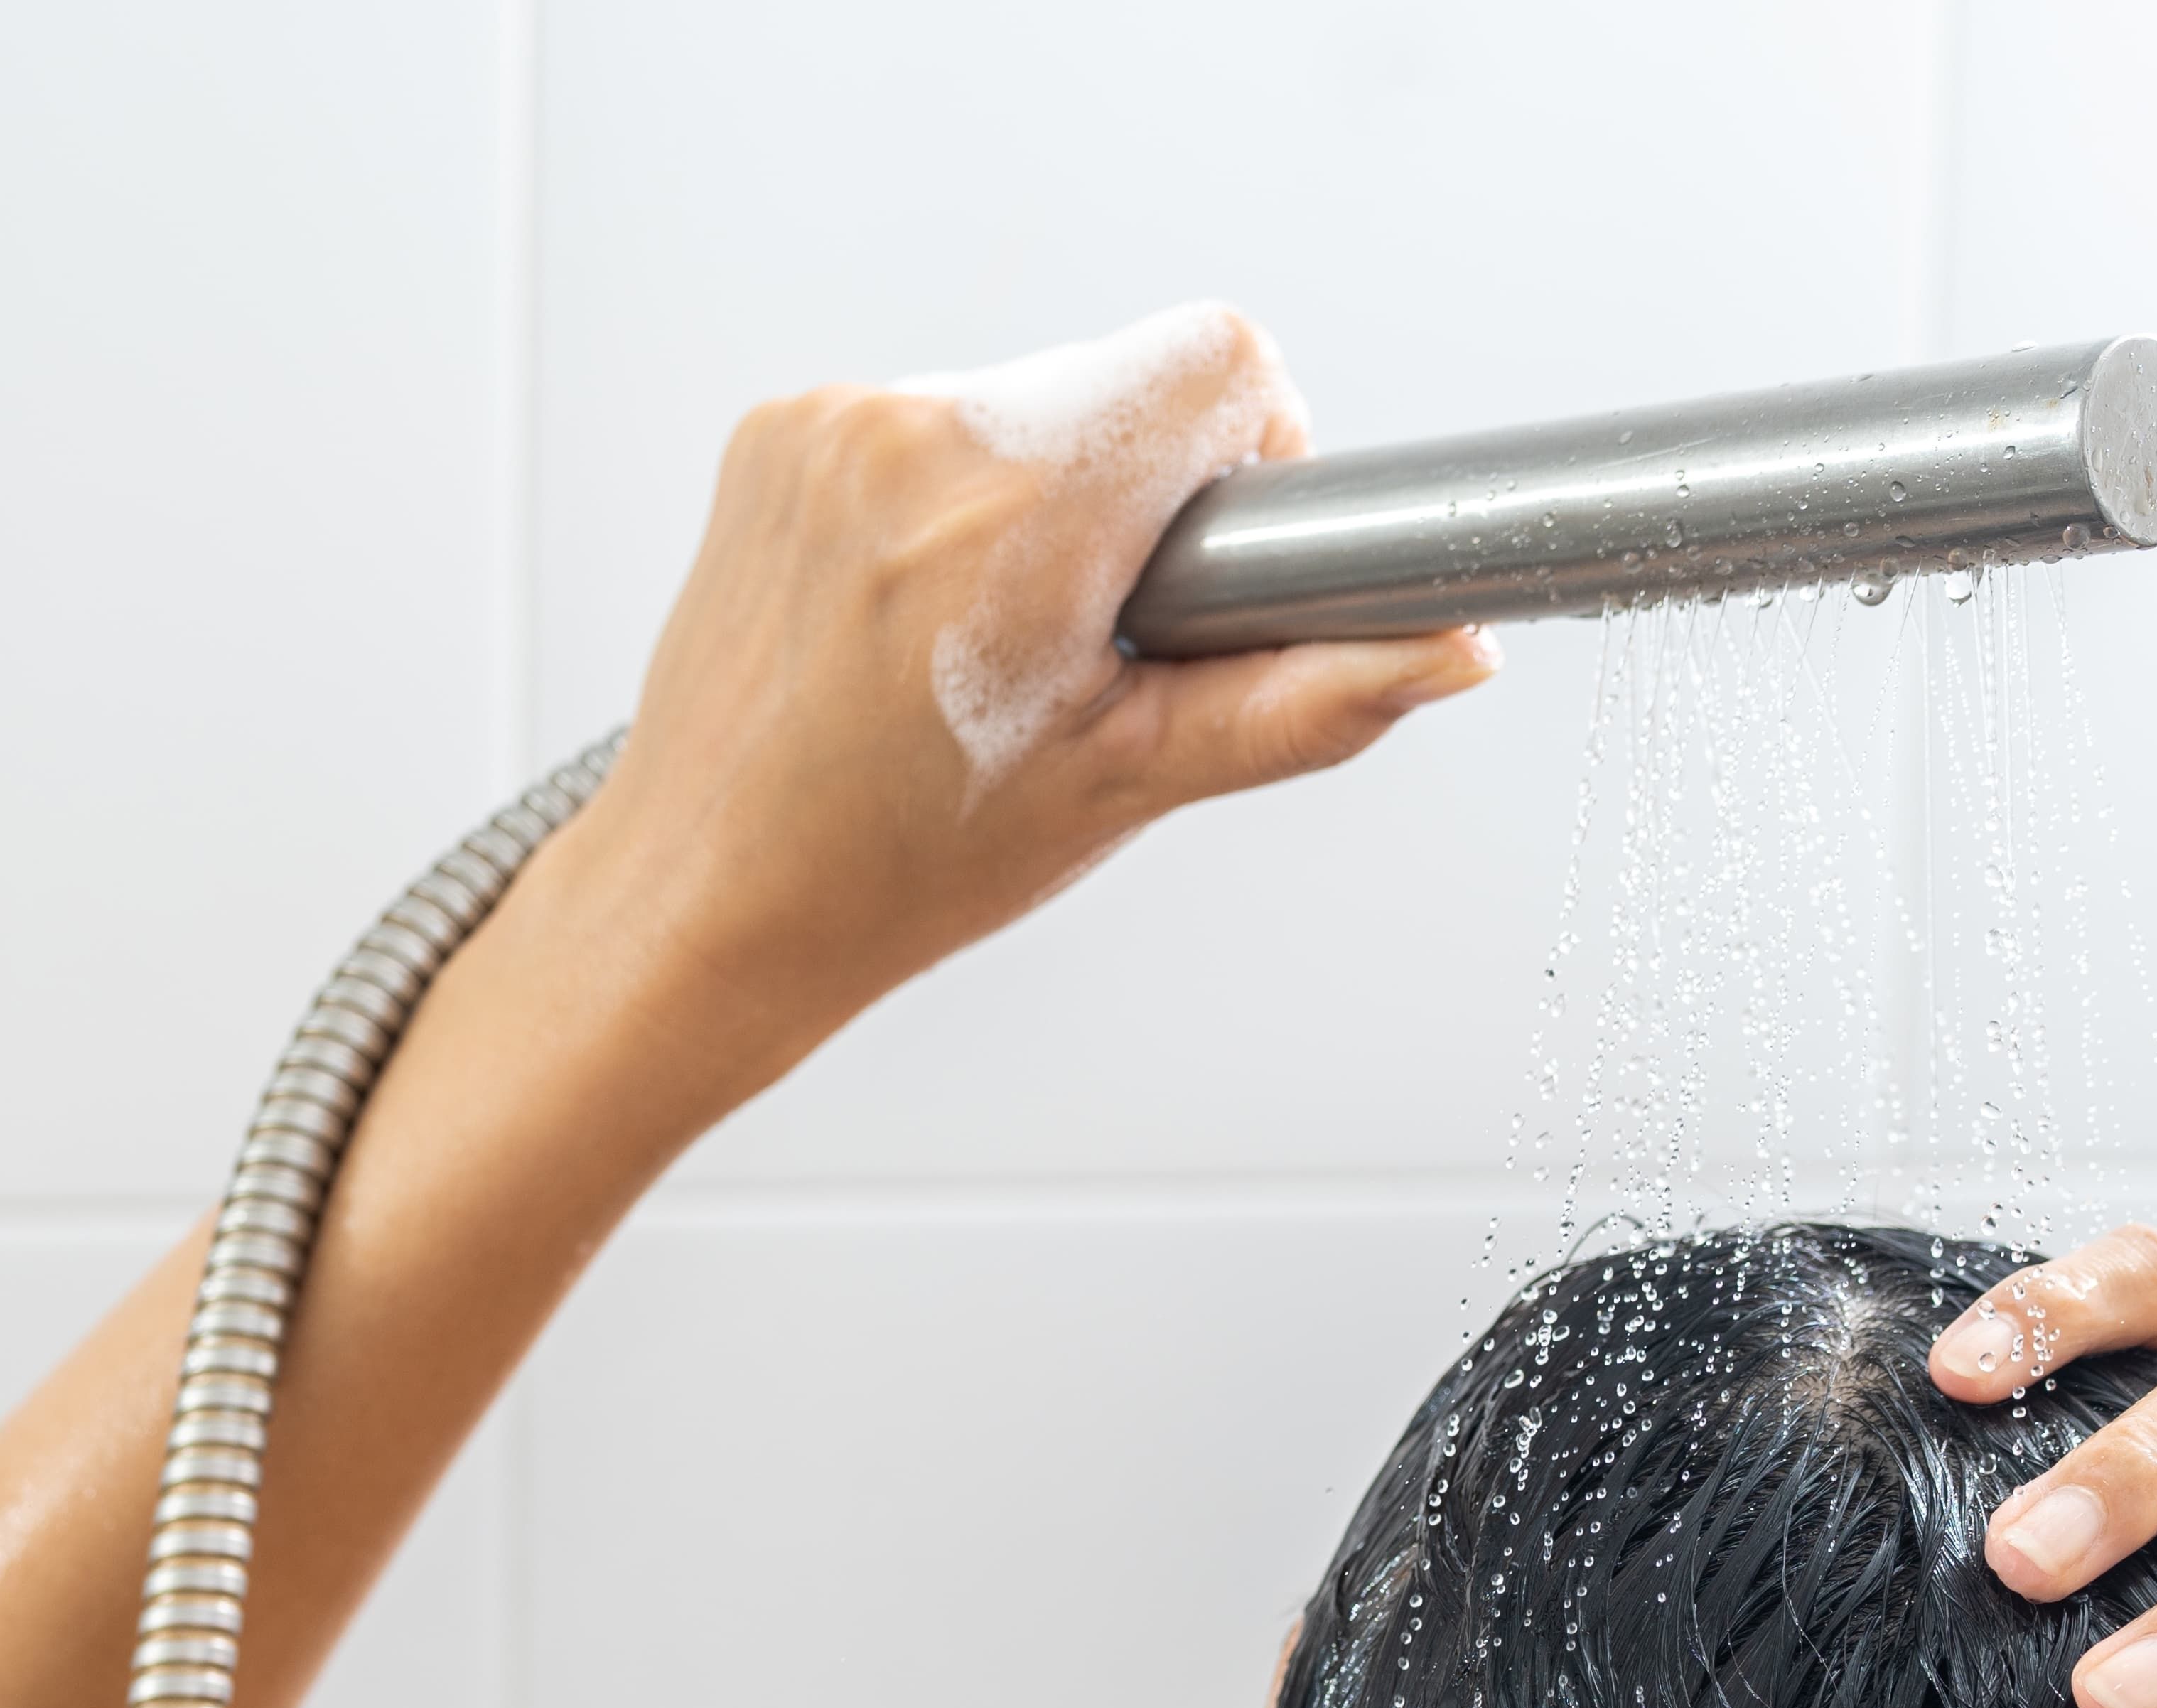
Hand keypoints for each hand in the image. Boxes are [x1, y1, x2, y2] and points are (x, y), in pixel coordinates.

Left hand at [527, 304, 1497, 1106]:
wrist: (703, 901)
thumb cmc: (897, 867)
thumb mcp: (1130, 787)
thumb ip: (1307, 703)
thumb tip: (1453, 648)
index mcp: (1012, 515)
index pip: (1217, 356)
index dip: (1252, 451)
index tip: (1213, 561)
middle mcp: (910, 436)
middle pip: (1122, 381)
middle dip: (1139, 498)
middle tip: (1090, 643)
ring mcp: (829, 424)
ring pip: (1025, 403)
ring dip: (1039, 502)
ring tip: (987, 649)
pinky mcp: (776, 429)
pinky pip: (922, 421)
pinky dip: (946, 505)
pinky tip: (913, 621)